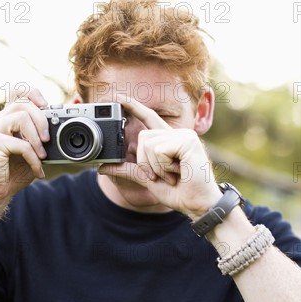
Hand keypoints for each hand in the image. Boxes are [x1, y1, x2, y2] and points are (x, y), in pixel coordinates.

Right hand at [0, 87, 49, 207]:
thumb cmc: (12, 173)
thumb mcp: (32, 152)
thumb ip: (40, 139)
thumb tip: (60, 130)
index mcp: (5, 119)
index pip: (17, 92)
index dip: (34, 94)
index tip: (46, 108)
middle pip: (23, 103)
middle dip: (42, 120)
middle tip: (48, 140)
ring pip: (21, 117)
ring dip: (37, 138)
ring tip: (42, 155)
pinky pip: (20, 143)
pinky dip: (33, 158)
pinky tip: (37, 169)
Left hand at [98, 95, 221, 219]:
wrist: (198, 204)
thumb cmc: (179, 192)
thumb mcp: (147, 179)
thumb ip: (128, 170)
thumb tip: (103, 167)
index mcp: (168, 141)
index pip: (149, 118)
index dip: (134, 107)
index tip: (119, 97)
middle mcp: (177, 134)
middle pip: (143, 137)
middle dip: (146, 162)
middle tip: (163, 176)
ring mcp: (184, 136)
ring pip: (149, 144)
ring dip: (156, 167)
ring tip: (173, 175)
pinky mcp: (188, 141)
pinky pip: (159, 150)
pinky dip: (164, 167)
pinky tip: (179, 172)